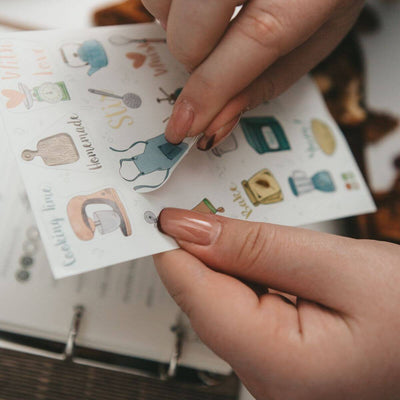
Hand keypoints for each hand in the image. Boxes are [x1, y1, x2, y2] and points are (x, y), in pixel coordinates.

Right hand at [142, 0, 364, 149]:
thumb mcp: (314, 42)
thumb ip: (268, 82)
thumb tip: (216, 120)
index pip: (257, 36)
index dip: (213, 89)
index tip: (187, 125)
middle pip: (196, 20)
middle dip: (193, 59)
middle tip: (210, 64)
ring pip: (161, 0)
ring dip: (175, 28)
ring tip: (205, 27)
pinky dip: (167, 8)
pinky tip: (194, 10)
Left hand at [154, 208, 399, 399]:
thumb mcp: (339, 267)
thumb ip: (258, 247)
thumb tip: (188, 228)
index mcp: (276, 362)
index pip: (194, 294)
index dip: (171, 246)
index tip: (159, 209)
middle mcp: (265, 377)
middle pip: (205, 299)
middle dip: (198, 247)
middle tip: (196, 203)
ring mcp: (271, 370)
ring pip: (223, 302)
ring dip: (223, 258)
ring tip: (229, 222)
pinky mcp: (279, 355)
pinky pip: (244, 309)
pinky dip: (244, 274)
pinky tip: (254, 252)